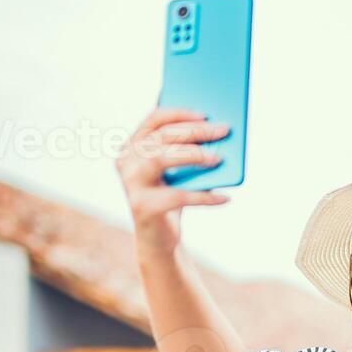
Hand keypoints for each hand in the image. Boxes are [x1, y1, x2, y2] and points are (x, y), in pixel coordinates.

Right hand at [113, 108, 231, 255]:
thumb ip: (186, 149)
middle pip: (161, 137)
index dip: (180, 113)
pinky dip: (204, 197)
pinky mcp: (142, 207)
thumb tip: (216, 131)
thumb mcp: (176, 170)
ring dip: (193, 155)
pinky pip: (177, 196)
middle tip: (224, 130)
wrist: (158, 238)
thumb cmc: (170, 195)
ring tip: (219, 159)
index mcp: (132, 145)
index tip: (206, 113)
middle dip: (195, 131)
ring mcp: (130, 183)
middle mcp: (126, 161)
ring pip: (161, 158)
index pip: (154, 119)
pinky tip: (225, 197)